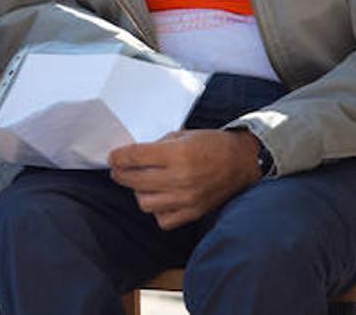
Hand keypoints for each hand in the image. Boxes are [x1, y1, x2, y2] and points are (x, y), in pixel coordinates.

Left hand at [108, 129, 261, 228]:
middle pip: (134, 181)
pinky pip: (163, 220)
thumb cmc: (212, 145)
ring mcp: (186, 198)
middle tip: (119, 170)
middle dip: (121, 174)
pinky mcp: (193, 212)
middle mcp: (180, 178)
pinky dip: (157, 210)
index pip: (134, 157)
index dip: (118, 157)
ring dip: (138, 192)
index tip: (113, 158)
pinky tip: (160, 198)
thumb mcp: (182, 135)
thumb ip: (156, 146)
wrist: (242, 162)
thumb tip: (132, 156)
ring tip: (142, 183)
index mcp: (177, 154)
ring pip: (144, 203)